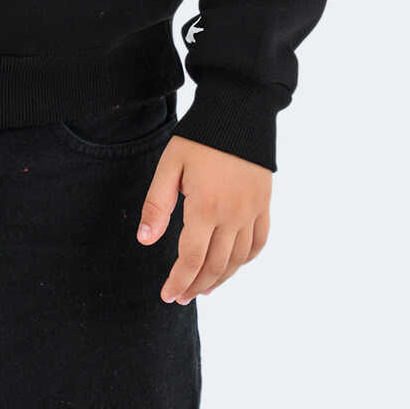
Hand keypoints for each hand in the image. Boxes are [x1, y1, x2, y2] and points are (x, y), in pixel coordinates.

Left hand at [137, 134, 271, 301]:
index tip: (167, 295)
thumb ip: (157, 205)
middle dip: (195, 285)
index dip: (178, 281)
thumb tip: (145, 240)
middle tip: (181, 297)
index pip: (191, 259)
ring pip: (238, 259)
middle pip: (215, 265)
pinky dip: (245, 260)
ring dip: (220, 279)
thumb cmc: (199, 137)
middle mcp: (232, 215)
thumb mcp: (170, 165)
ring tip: (203, 288)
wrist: (239, 112)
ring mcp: (252, 211)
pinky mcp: (264, 204)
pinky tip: (232, 265)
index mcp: (205, 207)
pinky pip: (258, 242)